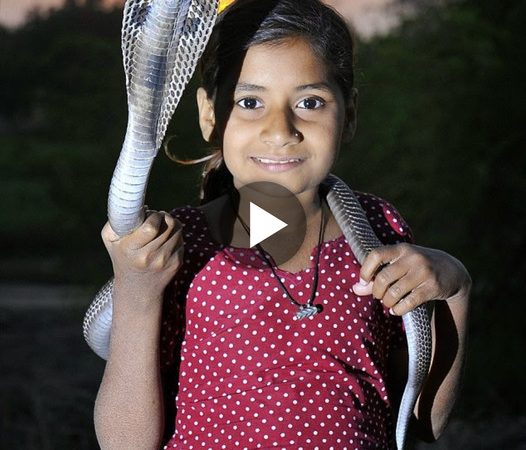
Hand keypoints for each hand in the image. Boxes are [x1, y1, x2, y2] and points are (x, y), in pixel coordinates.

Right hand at [101, 210, 183, 302]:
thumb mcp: (111, 240)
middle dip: (164, 216)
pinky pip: (182, 240)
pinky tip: (165, 241)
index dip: (154, 216)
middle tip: (157, 218)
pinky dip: (175, 236)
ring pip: (178, 230)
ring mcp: (166, 261)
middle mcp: (150, 257)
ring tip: (161, 228)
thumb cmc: (122, 257)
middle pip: (169, 225)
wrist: (137, 289)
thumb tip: (141, 207)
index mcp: (132, 250)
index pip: (151, 226)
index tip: (151, 215)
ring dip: (171, 224)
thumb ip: (117, 220)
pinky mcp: (177, 263)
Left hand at [351, 243, 470, 314]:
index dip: (365, 270)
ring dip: (387, 302)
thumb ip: (376, 276)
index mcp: (401, 249)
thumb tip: (355, 289)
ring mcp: (424, 272)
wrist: (452, 271)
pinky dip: (398, 309)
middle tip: (379, 296)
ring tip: (389, 302)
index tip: (364, 281)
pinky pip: (408, 303)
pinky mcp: (432, 287)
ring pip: (394, 293)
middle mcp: (413, 258)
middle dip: (376, 291)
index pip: (376, 255)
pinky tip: (397, 309)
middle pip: (383, 278)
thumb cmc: (416, 268)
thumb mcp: (399, 265)